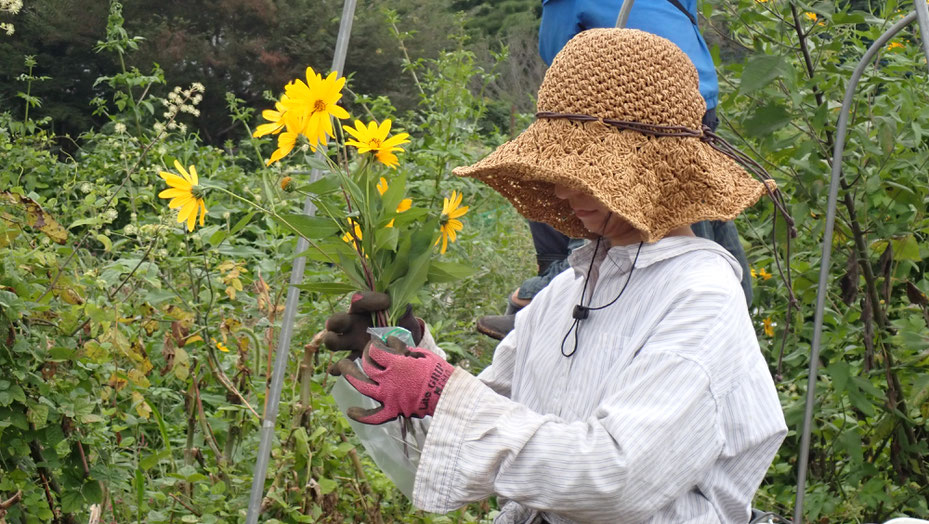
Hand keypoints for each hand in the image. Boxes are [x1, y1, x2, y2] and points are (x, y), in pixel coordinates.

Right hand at [323, 291, 422, 359]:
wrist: (408, 347)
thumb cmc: (403, 326)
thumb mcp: (405, 316)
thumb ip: (403, 310)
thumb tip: (402, 306)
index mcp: (364, 310)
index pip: (359, 301)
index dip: (368, 300)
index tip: (386, 302)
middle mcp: (354, 325)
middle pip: (337, 321)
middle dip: (335, 321)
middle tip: (336, 324)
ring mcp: (352, 344)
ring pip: (334, 341)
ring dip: (331, 340)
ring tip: (332, 340)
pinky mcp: (356, 361)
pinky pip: (343, 365)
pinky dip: (338, 368)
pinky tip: (337, 369)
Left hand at [331, 336, 454, 424]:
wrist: (447, 394)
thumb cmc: (437, 371)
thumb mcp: (420, 353)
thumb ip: (402, 348)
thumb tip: (389, 342)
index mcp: (395, 363)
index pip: (375, 350)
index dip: (374, 345)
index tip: (377, 343)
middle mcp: (387, 379)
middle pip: (367, 366)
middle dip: (364, 356)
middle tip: (366, 353)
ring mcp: (388, 396)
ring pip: (362, 386)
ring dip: (350, 375)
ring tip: (343, 366)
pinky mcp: (393, 410)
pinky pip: (374, 416)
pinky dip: (361, 415)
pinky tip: (350, 411)